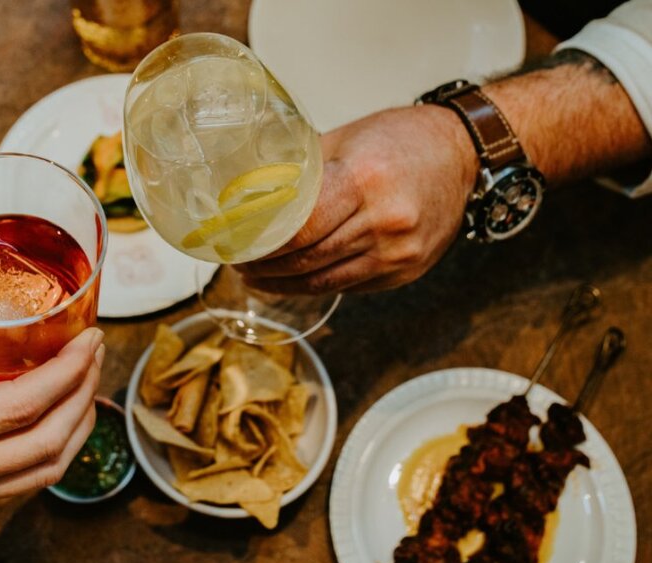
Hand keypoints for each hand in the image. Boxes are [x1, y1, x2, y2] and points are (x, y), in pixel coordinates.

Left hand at [235, 105, 476, 293]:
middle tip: (239, 263)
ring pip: (325, 281)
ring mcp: (398, 252)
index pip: (300, 228)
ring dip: (284, 284)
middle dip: (266, 268)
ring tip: (257, 277)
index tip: (237, 246)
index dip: (262, 245)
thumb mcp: (345, 140)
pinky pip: (348, 286)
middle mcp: (385, 221)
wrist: (463, 153)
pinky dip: (315, 285)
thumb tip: (251, 191)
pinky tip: (293, 280)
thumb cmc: (402, 139)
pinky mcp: (405, 271)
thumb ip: (302, 170)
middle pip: (308, 260)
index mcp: (364, 180)